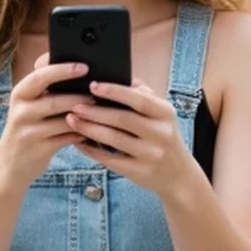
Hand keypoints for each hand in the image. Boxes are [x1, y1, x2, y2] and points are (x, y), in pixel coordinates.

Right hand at [0, 54, 92, 181]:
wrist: (10, 163)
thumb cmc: (27, 127)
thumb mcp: (28, 105)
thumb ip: (46, 89)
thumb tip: (80, 72)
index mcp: (20, 94)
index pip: (39, 76)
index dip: (62, 70)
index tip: (84, 67)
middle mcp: (20, 111)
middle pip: (53, 100)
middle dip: (78, 95)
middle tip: (98, 91)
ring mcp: (28, 132)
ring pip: (63, 121)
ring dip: (85, 115)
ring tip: (101, 110)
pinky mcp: (39, 150)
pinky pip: (67, 138)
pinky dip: (82, 133)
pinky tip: (93, 129)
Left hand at [66, 79, 196, 199]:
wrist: (179, 174)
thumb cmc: (162, 136)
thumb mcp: (161, 114)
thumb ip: (143, 94)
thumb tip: (118, 76)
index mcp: (165, 113)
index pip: (139, 99)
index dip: (115, 92)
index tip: (93, 85)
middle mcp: (161, 133)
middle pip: (123, 119)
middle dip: (95, 111)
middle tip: (75, 105)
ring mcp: (151, 155)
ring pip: (114, 140)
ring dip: (89, 129)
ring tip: (72, 120)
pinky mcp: (140, 172)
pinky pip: (110, 160)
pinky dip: (92, 150)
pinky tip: (78, 142)